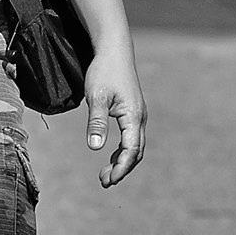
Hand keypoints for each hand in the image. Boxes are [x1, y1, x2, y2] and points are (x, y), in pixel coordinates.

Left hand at [83, 43, 146, 187]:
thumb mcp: (96, 98)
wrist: (113, 51)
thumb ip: (96, 122)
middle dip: (122, 169)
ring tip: (105, 176)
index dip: (121, 168)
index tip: (109, 181)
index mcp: (133, 117)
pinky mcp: (132, 112)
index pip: (131, 150)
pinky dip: (122, 151)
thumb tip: (95, 148)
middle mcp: (140, 118)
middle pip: (136, 152)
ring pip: (134, 146)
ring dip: (122, 162)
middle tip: (104, 182)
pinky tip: (109, 157)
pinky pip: (131, 138)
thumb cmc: (103, 72)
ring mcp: (137, 115)